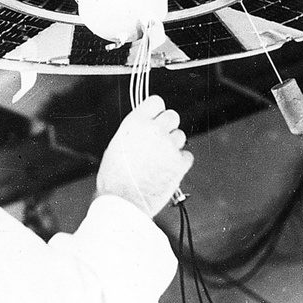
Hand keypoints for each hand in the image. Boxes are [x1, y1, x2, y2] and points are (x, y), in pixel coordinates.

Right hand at [96, 95, 192, 216]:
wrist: (123, 201)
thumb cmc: (115, 178)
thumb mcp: (116, 145)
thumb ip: (134, 132)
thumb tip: (144, 129)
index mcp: (135, 123)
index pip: (156, 101)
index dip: (156, 110)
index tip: (156, 117)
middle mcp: (154, 130)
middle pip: (172, 116)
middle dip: (167, 127)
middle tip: (160, 140)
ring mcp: (169, 146)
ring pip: (180, 136)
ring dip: (173, 145)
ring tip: (160, 160)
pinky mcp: (179, 163)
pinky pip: (187, 155)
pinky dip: (180, 162)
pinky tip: (168, 169)